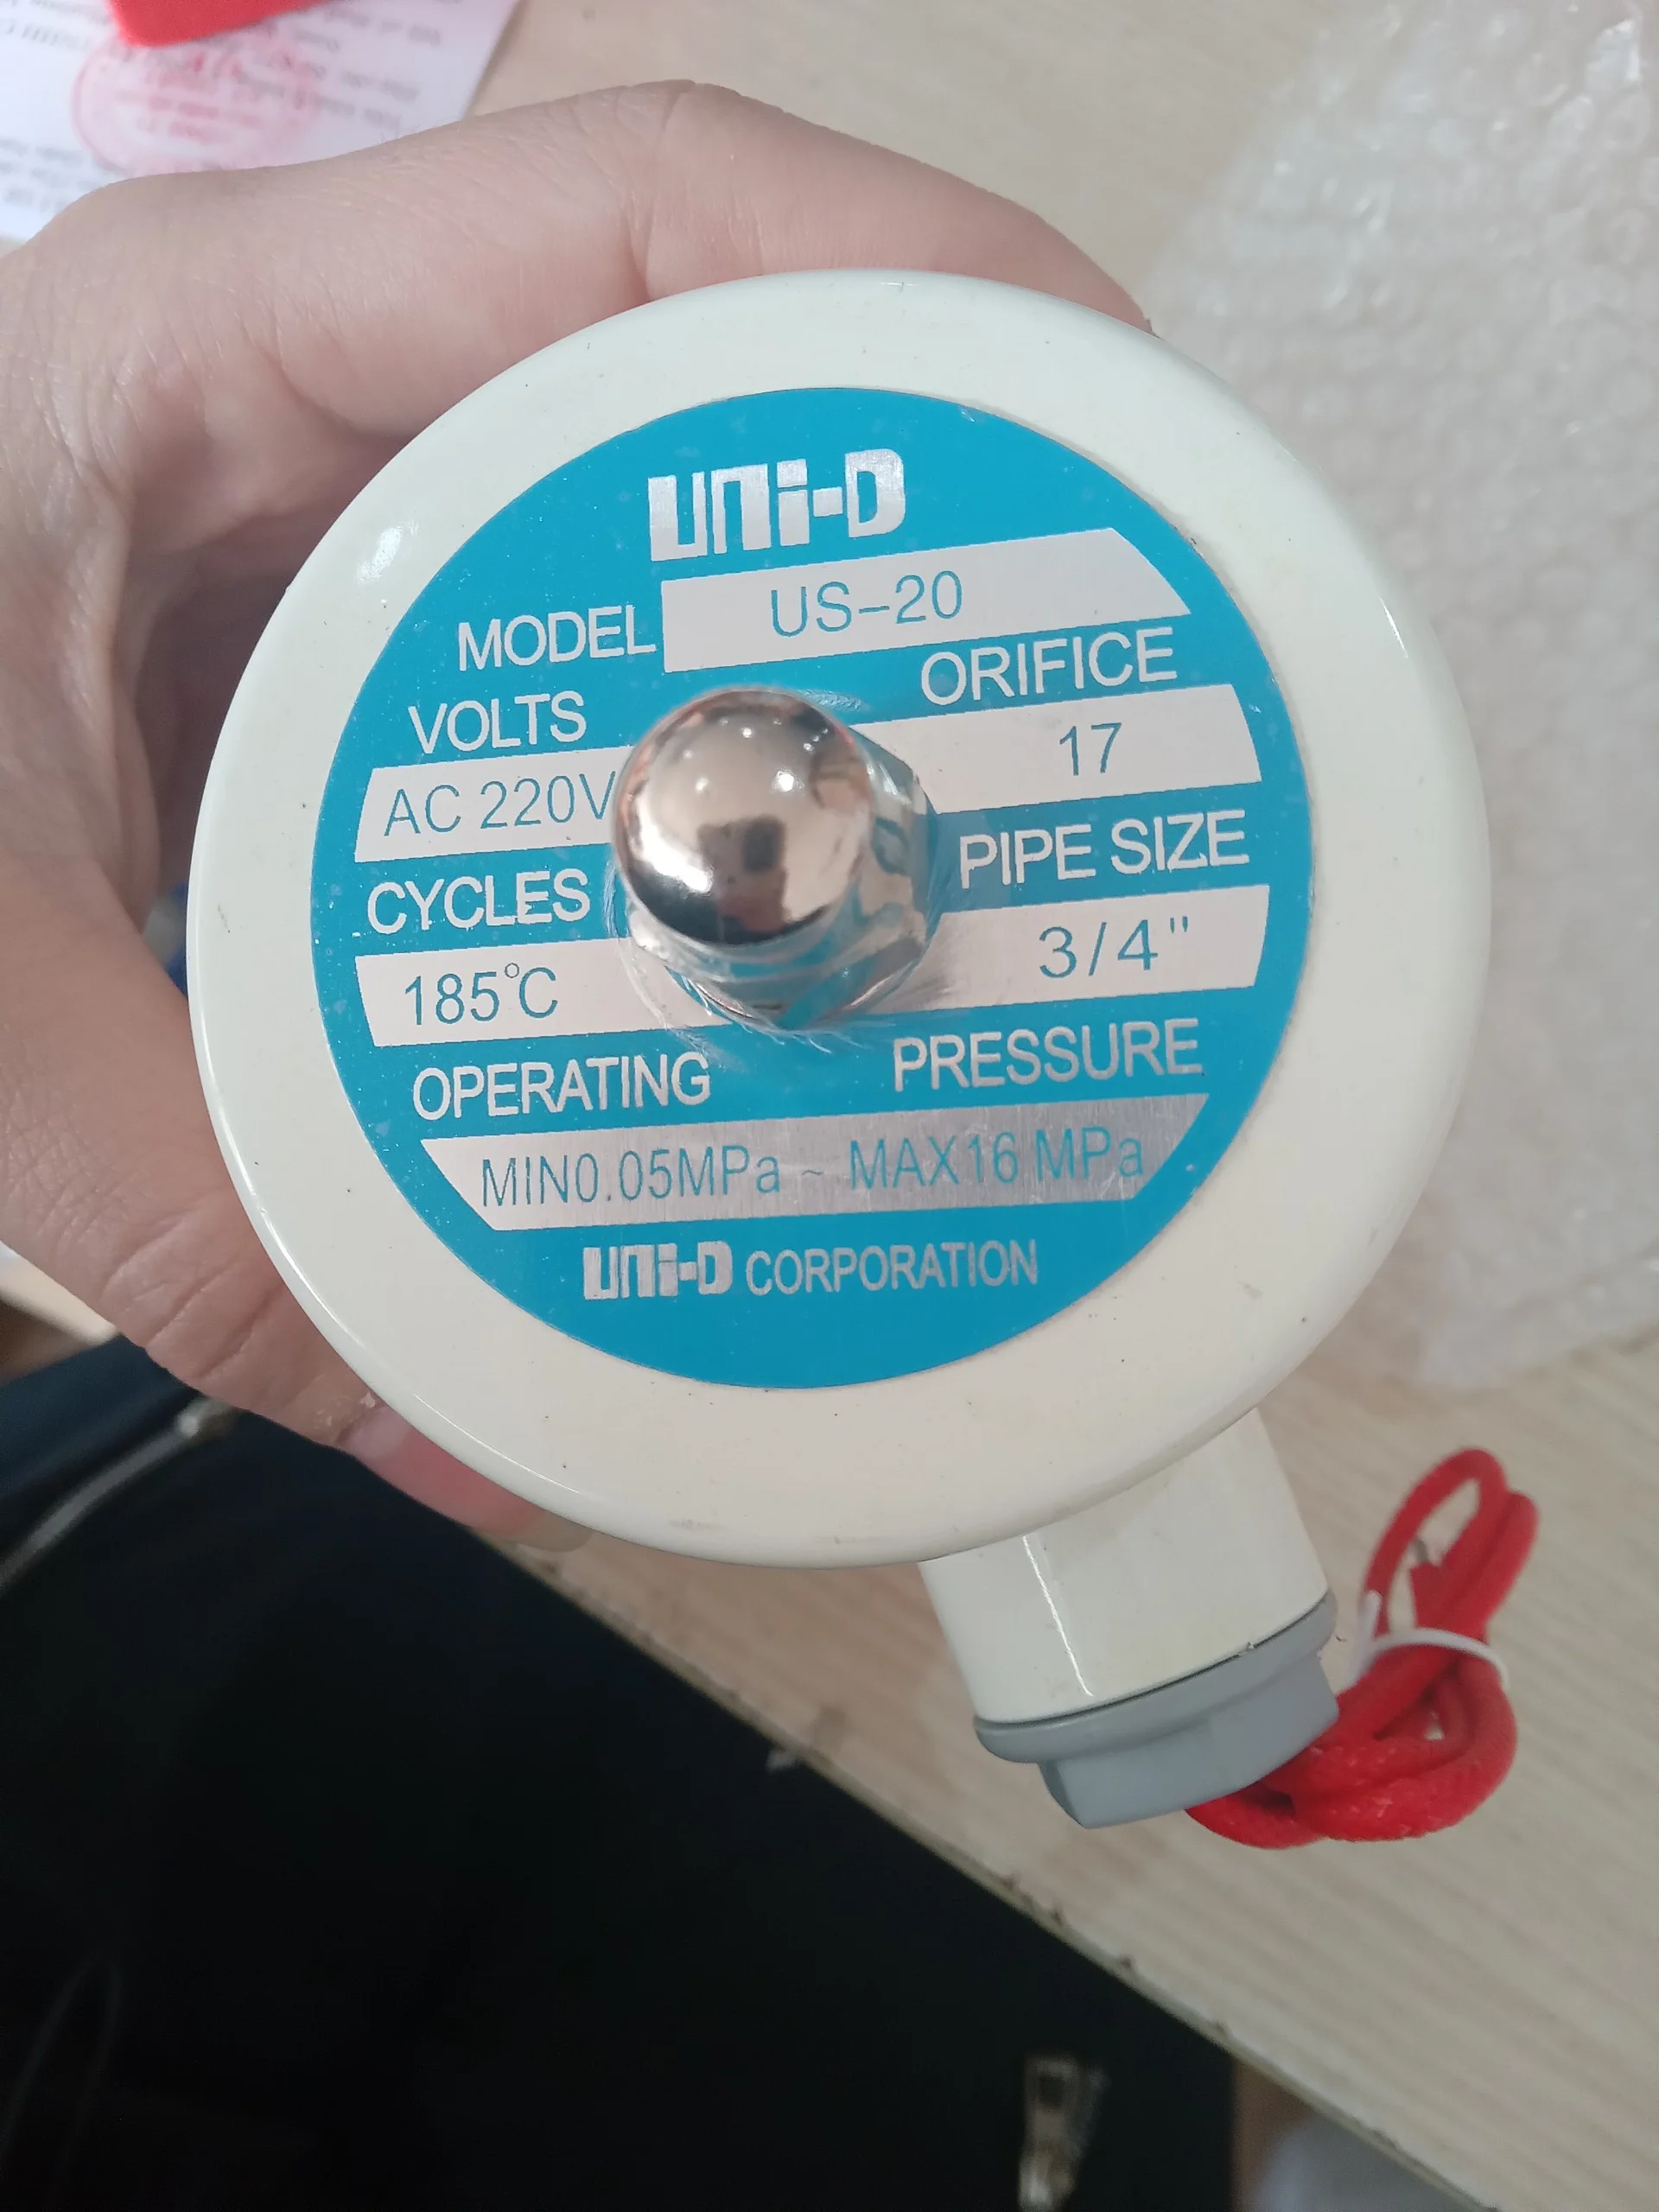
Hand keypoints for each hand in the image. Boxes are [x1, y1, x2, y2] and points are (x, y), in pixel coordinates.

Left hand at [0, 88, 1138, 1538]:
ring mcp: (377, 493)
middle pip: (724, 361)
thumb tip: (455, 1440)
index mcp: (206, 343)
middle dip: (950, 512)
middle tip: (1108, 702)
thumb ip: (176, 1198)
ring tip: (1013, 798)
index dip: (910, 285)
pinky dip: (744, 742)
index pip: (627, 222)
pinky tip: (812, 879)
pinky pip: (629, 642)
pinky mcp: (408, 623)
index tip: (1114, 451)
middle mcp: (330, 382)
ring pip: (696, 511)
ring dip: (863, 637)